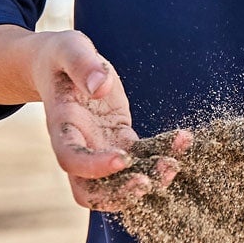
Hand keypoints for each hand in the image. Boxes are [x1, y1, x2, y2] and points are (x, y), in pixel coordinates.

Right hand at [31, 31, 190, 207]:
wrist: (60, 66)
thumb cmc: (62, 56)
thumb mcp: (69, 49)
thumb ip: (82, 65)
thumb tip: (99, 85)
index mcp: (61, 125)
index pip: (71, 158)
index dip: (93, 166)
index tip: (122, 159)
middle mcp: (79, 145)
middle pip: (91, 189)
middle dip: (119, 192)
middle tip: (150, 181)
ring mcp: (100, 148)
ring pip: (118, 182)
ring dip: (146, 180)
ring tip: (173, 166)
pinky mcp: (121, 141)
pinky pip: (141, 157)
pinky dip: (162, 155)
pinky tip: (184, 141)